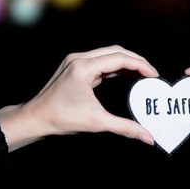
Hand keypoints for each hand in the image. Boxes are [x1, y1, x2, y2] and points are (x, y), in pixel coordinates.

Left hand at [0, 45, 158, 151]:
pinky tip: (126, 75)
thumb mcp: (97, 123)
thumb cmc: (61, 118)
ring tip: (143, 74)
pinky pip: (101, 62)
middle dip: (136, 60)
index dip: (140, 65)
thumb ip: (126, 128)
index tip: (154, 75)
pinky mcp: (76, 67)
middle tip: (151, 73)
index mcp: (83, 67)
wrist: (35, 118)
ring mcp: (76, 61)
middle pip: (116, 51)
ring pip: (108, 54)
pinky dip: (116, 67)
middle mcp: (79, 59)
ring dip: (127, 62)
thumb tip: (148, 137)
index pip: (119, 58)